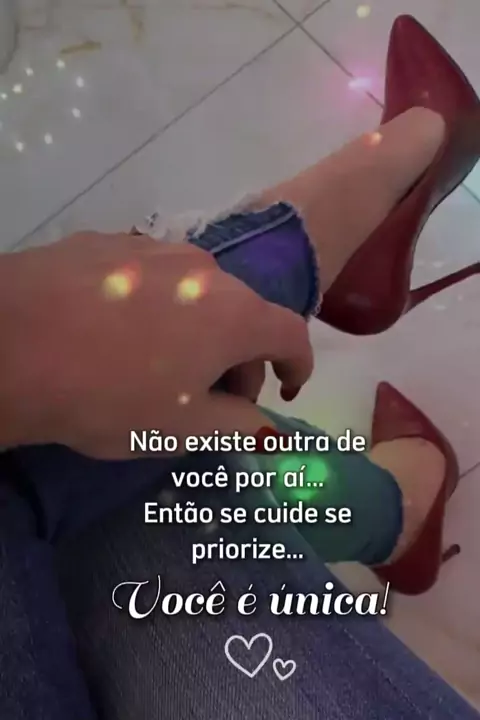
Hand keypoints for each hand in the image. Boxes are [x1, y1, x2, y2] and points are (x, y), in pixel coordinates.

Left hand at [0, 232, 312, 457]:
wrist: (9, 346)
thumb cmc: (109, 397)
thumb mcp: (182, 428)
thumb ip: (239, 425)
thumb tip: (267, 426)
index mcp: (233, 313)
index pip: (291, 334)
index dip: (297, 366)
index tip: (286, 389)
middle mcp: (203, 269)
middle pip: (242, 315)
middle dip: (239, 360)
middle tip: (212, 399)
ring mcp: (153, 248)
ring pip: (196, 294)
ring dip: (197, 330)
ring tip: (160, 365)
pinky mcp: (108, 242)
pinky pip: (150, 278)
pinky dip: (155, 308)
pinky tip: (116, 334)